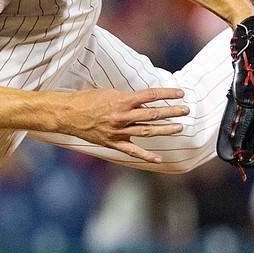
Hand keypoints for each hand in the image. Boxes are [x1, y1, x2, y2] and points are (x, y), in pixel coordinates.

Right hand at [65, 87, 188, 163]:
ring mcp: (118, 131)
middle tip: (185, 110)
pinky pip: (132, 151)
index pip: (150, 96)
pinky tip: (159, 159)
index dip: (166, 94)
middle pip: (152, 114)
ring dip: (165, 129)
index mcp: (121, 100)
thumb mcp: (108, 93)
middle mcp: (122, 116)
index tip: (180, 93)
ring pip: (147, 131)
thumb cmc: (86, 100)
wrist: (68, 114)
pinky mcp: (113, 143)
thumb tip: (144, 103)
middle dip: (171, 112)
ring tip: (179, 127)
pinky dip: (146, 156)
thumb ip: (127, 99)